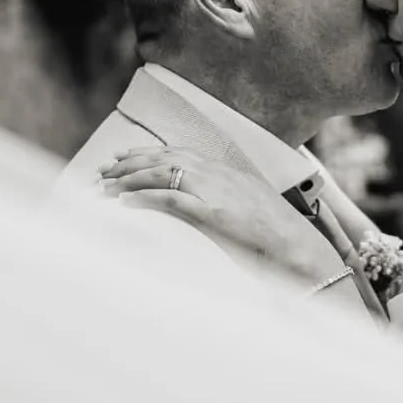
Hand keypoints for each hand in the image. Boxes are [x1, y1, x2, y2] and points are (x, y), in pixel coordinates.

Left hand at [98, 147, 342, 282]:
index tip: (122, 157)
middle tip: (102, 171)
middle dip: (129, 163)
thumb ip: (223, 203)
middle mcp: (218, 174)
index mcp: (225, 171)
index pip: (177, 153)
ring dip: (129, 180)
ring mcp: (215, 191)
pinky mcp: (212, 212)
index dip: (146, 153)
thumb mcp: (247, 210)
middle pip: (163, 158)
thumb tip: (203, 209)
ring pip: (161, 173)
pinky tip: (124, 204)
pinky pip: (169, 199)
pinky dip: (143, 198)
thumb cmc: (276, 237)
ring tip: (105, 188)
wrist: (300, 249)